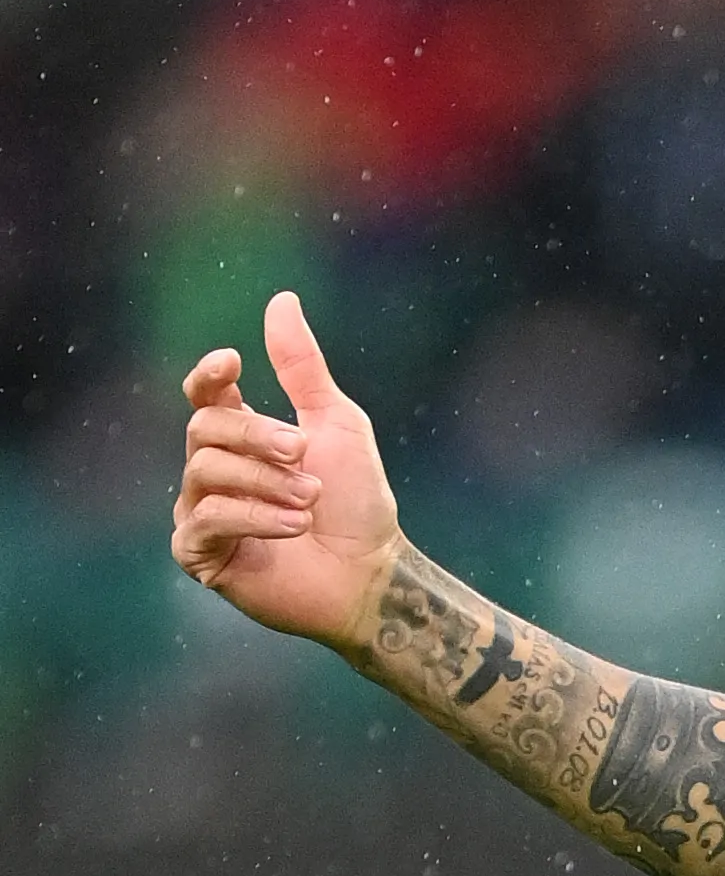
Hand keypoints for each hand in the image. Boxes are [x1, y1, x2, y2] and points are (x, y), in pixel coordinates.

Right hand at [170, 290, 401, 649]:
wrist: (372, 576)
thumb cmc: (358, 505)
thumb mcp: (335, 423)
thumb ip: (302, 368)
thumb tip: (281, 299)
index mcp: (241, 439)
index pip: (202, 395)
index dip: (209, 376)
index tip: (235, 364)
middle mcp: (214, 473)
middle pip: (204, 428)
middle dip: (257, 438)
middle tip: (304, 458)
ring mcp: (203, 514)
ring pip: (205, 471)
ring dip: (266, 483)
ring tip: (309, 503)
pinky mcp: (202, 556)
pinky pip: (205, 518)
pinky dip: (252, 517)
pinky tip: (293, 527)